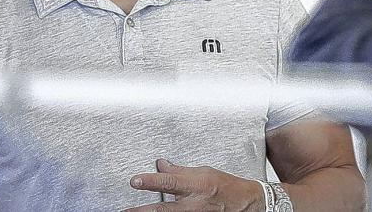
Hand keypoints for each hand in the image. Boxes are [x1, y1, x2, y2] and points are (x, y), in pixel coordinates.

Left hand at [122, 159, 263, 211]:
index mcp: (197, 185)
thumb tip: (160, 165)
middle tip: (125, 211)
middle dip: (142, 211)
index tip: (135, 181)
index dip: (150, 181)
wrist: (246, 203)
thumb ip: (179, 170)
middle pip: (163, 210)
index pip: (169, 182)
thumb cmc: (225, 186)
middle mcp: (195, 205)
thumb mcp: (203, 172)